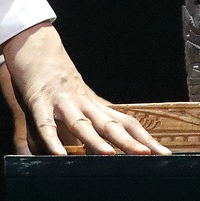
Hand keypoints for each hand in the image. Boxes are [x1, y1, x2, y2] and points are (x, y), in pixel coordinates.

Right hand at [0, 21, 169, 155]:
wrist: (36, 44)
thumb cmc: (58, 76)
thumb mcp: (78, 99)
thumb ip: (89, 122)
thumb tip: (105, 146)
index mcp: (95, 104)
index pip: (126, 122)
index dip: (144, 138)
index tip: (164, 154)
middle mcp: (83, 102)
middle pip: (110, 125)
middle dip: (128, 141)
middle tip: (147, 156)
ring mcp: (62, 100)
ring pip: (81, 122)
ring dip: (94, 139)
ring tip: (108, 154)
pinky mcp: (39, 99)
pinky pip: (45, 123)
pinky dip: (51, 139)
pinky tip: (58, 155)